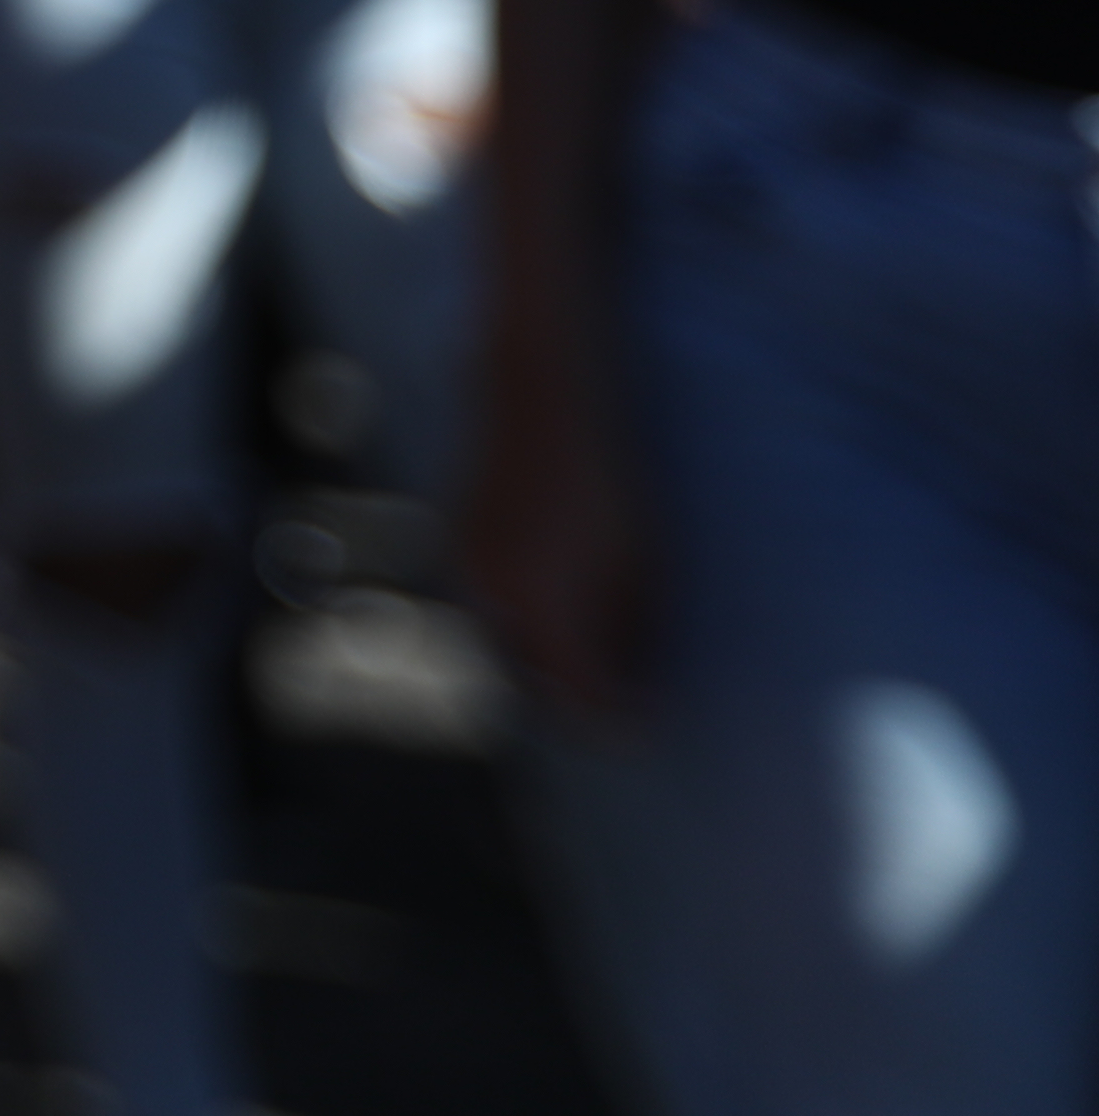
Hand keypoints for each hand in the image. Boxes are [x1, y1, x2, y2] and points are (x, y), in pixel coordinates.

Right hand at [456, 301, 655, 720]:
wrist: (539, 393)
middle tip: (630, 698)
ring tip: (599, 659)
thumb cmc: (606, 472)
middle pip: (538, 681)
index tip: (654, 722)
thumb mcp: (637, 557)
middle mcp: (495, 597)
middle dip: (581, 700)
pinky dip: (527, 624)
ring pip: (509, 645)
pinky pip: (493, 608)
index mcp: (543, 604)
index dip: (622, 720)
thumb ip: (628, 627)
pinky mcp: (462, 544)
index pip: (582, 695)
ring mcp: (471, 569)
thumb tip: (634, 679)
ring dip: (550, 664)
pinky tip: (562, 610)